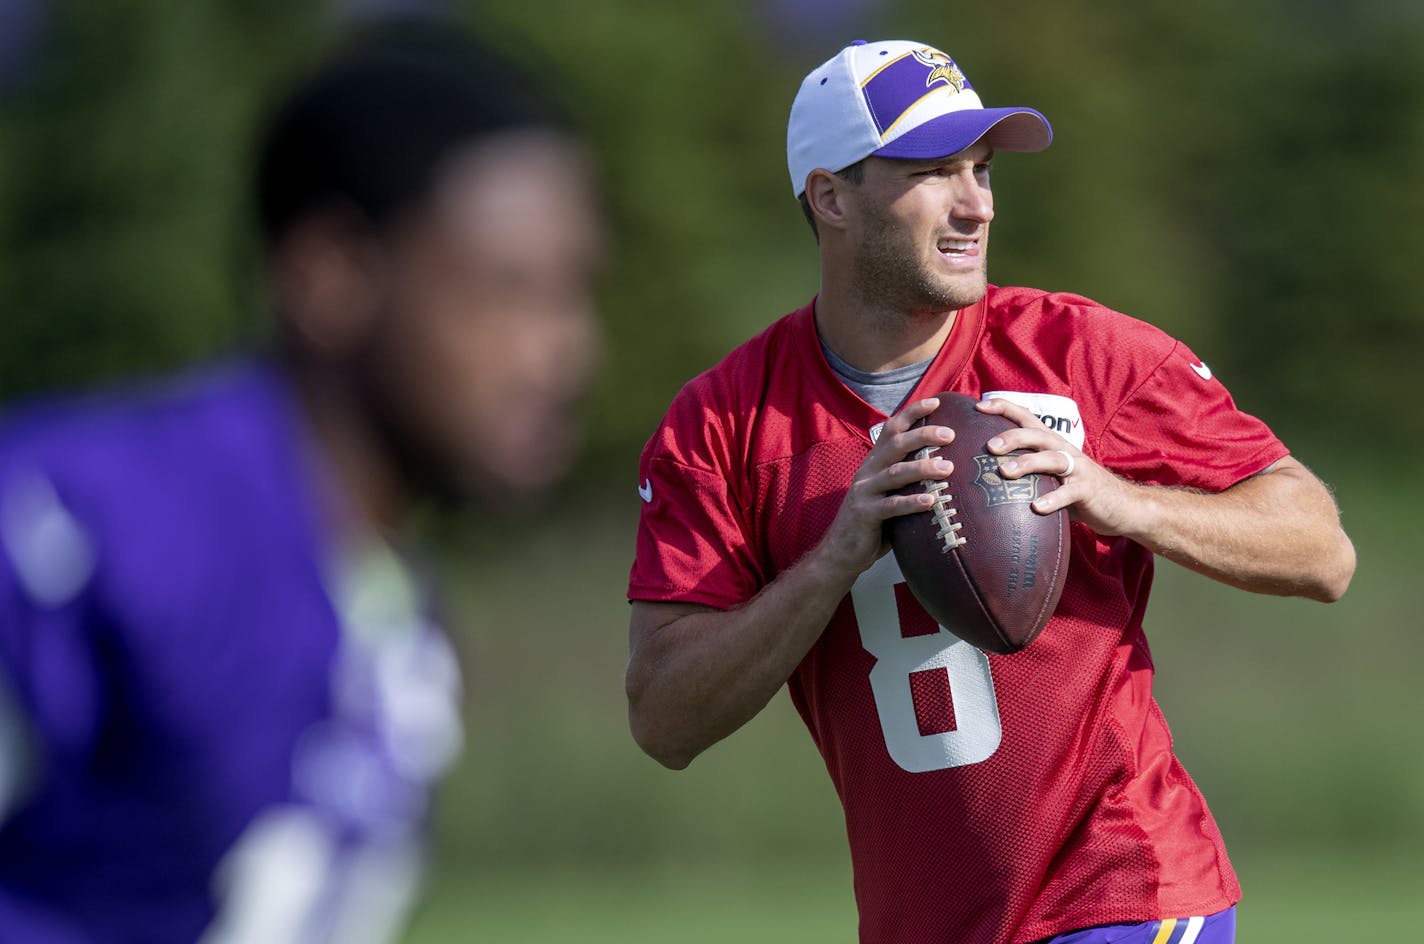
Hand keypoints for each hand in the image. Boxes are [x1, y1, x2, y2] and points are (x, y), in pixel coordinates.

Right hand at [813, 397, 956, 581]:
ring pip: (895, 473)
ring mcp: (864, 492)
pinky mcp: (864, 514)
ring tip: (949, 469)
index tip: (936, 402)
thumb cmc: (874, 523)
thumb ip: (907, 480)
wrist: (840, 552)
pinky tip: (932, 501)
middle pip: (895, 444)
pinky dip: (912, 502)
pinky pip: (891, 506)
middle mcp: (868, 472)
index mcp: (874, 463)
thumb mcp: (889, 495)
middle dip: (923, 435)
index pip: (892, 429)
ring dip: (923, 468)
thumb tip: (947, 467)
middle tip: (950, 434)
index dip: (912, 413)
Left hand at [975, 397, 1144, 537]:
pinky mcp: (1088, 490)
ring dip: (1028, 463)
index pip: (1027, 418)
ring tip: (1006, 472)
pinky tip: (1036, 507)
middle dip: (1012, 437)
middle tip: (989, 446)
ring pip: (1052, 459)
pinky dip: (1052, 499)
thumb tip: (985, 472)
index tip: (979, 407)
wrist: (1121, 505)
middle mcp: (1063, 450)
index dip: (1005, 408)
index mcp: (1052, 443)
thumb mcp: (1050, 474)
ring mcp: (1077, 469)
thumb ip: (1027, 469)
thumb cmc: (1076, 489)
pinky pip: (1069, 493)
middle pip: (1037, 435)